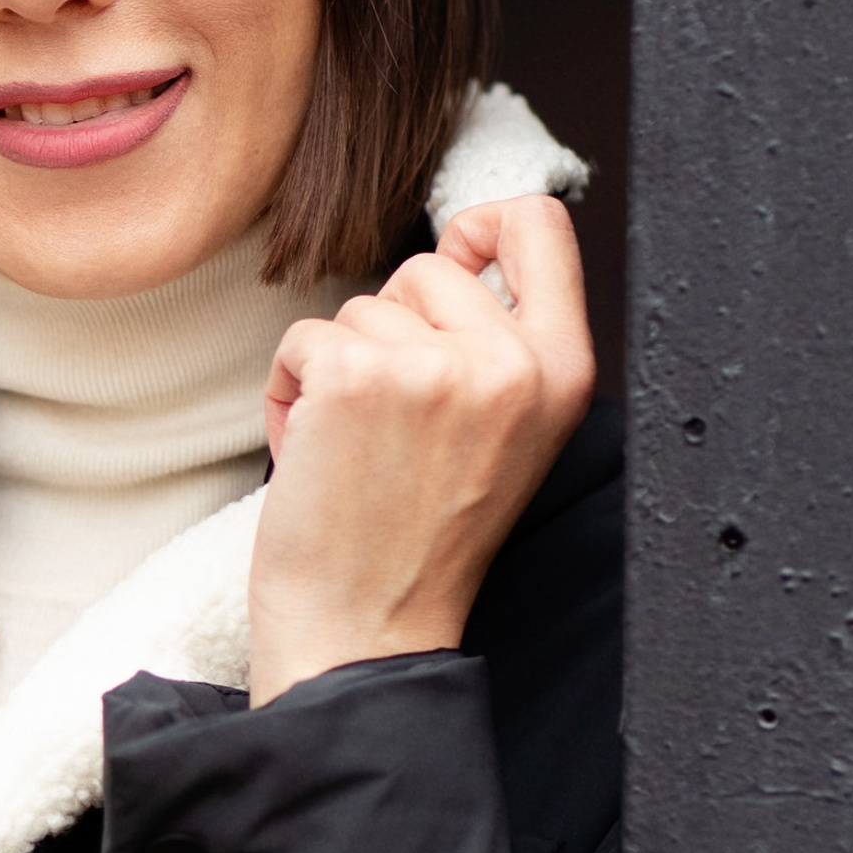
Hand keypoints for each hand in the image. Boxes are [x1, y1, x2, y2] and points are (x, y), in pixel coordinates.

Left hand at [247, 195, 594, 706]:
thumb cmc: (417, 538)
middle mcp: (513, 364)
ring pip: (360, 306)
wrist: (364, 630)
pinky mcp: (358, 377)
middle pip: (427, 267)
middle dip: (390, 332)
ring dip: (336, 369)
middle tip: (388, 424)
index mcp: (563, 372)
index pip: (542, 222)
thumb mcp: (501, 431)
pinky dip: (289, 390)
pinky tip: (313, 455)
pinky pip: (302, 337)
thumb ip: (498, 343)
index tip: (454, 262)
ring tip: (355, 451)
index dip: (483, 225)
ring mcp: (437, 368)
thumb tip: (463, 248)